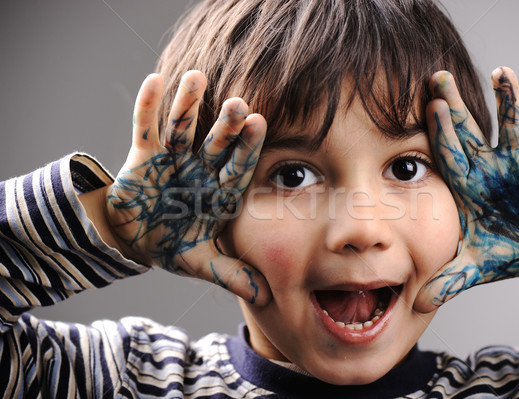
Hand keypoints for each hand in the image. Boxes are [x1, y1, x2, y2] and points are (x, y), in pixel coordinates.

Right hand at [106, 71, 269, 304]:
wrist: (132, 239)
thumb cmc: (170, 245)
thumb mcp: (198, 261)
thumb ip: (229, 273)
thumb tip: (265, 296)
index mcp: (216, 193)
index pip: (236, 169)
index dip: (246, 150)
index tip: (261, 125)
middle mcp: (199, 171)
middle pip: (214, 145)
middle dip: (224, 126)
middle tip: (239, 103)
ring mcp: (172, 160)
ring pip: (181, 129)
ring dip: (187, 105)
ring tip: (198, 77)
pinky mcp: (143, 155)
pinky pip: (145, 127)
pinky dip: (148, 107)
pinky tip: (155, 80)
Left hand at [414, 67, 518, 312]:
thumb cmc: (505, 247)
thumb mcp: (476, 265)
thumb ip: (450, 279)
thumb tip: (419, 304)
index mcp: (465, 185)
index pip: (448, 155)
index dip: (439, 133)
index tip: (427, 108)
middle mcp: (487, 166)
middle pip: (469, 130)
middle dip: (456, 105)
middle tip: (438, 78)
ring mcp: (516, 160)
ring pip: (508, 124)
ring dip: (504, 99)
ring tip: (500, 72)